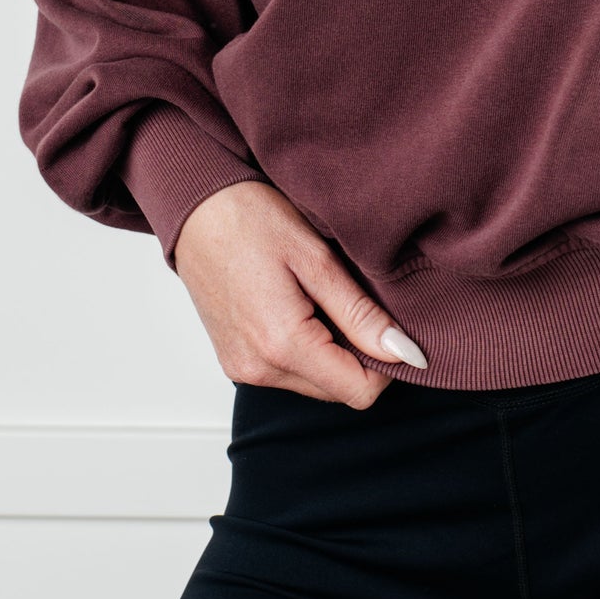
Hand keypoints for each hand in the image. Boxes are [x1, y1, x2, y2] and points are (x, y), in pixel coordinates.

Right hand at [173, 179, 427, 409]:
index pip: (359, 391)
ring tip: (326, 296)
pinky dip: (307, 348)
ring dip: (333, 351)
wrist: (194, 207)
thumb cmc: (250, 218)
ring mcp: (242, 368)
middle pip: (337, 391)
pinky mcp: (234, 359)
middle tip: (358, 300)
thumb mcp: (316, 259)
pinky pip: (287, 371)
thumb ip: (360, 313)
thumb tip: (404, 352)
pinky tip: (302, 304)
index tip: (393, 324)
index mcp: (282, 346)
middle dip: (361, 356)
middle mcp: (258, 370)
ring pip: (313, 383)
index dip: (389, 363)